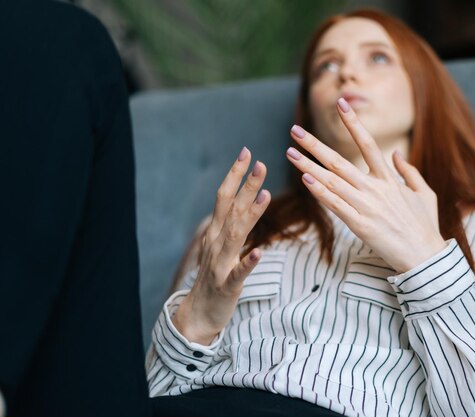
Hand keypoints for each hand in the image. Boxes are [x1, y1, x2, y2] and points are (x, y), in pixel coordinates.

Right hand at [173, 147, 270, 343]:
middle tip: (261, 163)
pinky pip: (238, 272)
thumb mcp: (222, 246)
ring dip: (250, 214)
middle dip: (246, 185)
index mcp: (216, 232)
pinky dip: (247, 261)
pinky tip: (259, 252)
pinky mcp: (227, 285)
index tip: (247, 152)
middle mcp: (215, 242)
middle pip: (231, 208)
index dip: (235, 174)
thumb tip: (244, 200)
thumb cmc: (215, 278)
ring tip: (266, 195)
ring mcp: (220, 263)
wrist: (198, 314)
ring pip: (236, 234)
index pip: (224, 196)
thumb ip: (232, 224)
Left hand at [286, 98, 445, 272]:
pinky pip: (335, 205)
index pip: (368, 144)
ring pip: (332, 181)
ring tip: (290, 153)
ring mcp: (366, 206)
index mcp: (389, 179)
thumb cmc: (425, 226)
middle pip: (339, 161)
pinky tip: (305, 180)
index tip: (340, 104)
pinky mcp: (360, 225)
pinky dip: (320, 192)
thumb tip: (396, 154)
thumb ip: (410, 172)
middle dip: (315, 144)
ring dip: (308, 166)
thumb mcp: (425, 194)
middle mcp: (375, 189)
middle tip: (295, 130)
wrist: (426, 257)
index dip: (353, 123)